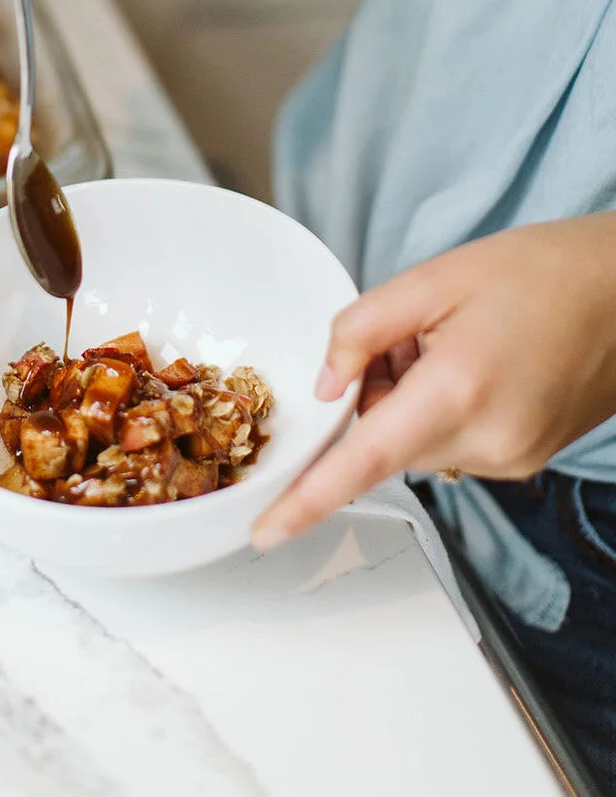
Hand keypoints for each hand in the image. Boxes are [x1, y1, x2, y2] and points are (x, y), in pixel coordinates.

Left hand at [252, 213, 615, 548]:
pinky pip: (453, 445)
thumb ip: (360, 330)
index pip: (364, 461)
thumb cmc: (539, 272)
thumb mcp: (431, 279)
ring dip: (412, 401)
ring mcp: (512, 458)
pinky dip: (443, 410)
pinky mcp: (525, 459)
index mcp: (458, 391)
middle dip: (377, 394)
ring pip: (417, 445)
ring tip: (456, 342)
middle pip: (385, 443)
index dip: (309, 500)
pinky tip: (477, 362)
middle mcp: (488, 441)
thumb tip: (326, 384)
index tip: (265, 532)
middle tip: (411, 336)